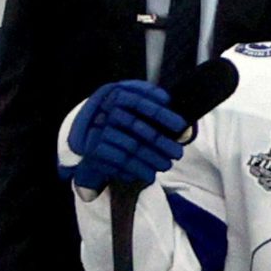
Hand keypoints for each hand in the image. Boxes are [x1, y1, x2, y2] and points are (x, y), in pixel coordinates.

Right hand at [65, 80, 184, 190]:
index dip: (161, 114)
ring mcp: (98, 132)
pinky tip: (150, 175)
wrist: (90, 140)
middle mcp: (105, 112)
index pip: (140, 102)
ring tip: (166, 166)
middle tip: (178, 153)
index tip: (180, 125)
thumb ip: (150, 102)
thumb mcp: (131, 106)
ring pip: (131, 146)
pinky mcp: (95, 150)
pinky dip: (137, 169)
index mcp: (114, 95)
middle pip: (137, 127)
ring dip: (152, 159)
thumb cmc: (120, 123)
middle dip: (161, 142)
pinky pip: (120, 161)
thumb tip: (173, 110)